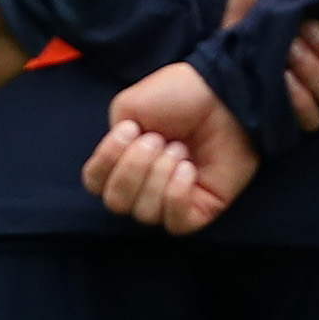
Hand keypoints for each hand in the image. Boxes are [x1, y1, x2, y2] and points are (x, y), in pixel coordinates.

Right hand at [84, 64, 258, 232]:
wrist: (223, 96)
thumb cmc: (179, 96)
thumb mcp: (128, 106)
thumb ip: (112, 138)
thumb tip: (124, 165)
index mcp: (124, 160)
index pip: (95, 183)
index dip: (105, 161)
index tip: (131, 130)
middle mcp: (143, 184)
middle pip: (116, 203)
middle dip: (134, 168)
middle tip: (159, 139)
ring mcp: (172, 200)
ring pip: (145, 213)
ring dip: (159, 176)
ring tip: (179, 149)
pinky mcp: (200, 210)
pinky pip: (175, 223)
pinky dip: (176, 195)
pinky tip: (188, 170)